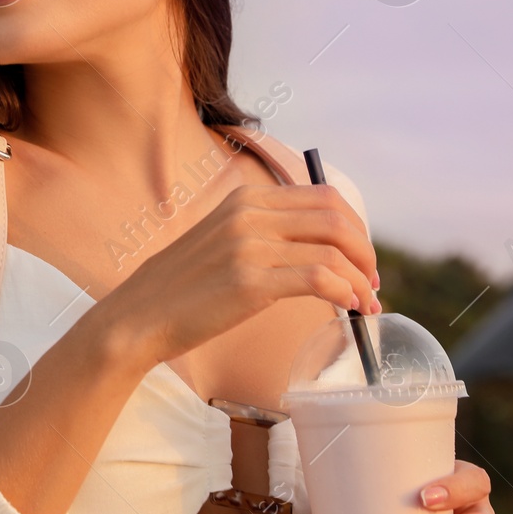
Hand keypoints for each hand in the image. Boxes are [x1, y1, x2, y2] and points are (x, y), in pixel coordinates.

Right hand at [94, 181, 380, 370]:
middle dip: (366, 251)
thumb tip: (317, 249)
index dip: (356, 227)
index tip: (362, 258)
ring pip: (334, 249)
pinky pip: (320, 278)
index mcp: (244, 200)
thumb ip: (262, 233)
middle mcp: (249, 214)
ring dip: (361, 279)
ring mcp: (249, 245)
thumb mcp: (222, 242)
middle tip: (372, 281)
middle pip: (337, 217)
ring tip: (366, 304)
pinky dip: (345, 293)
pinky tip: (347, 309)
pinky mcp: (251, 281)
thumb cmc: (181, 288)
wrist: (139, 316)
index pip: (323, 197)